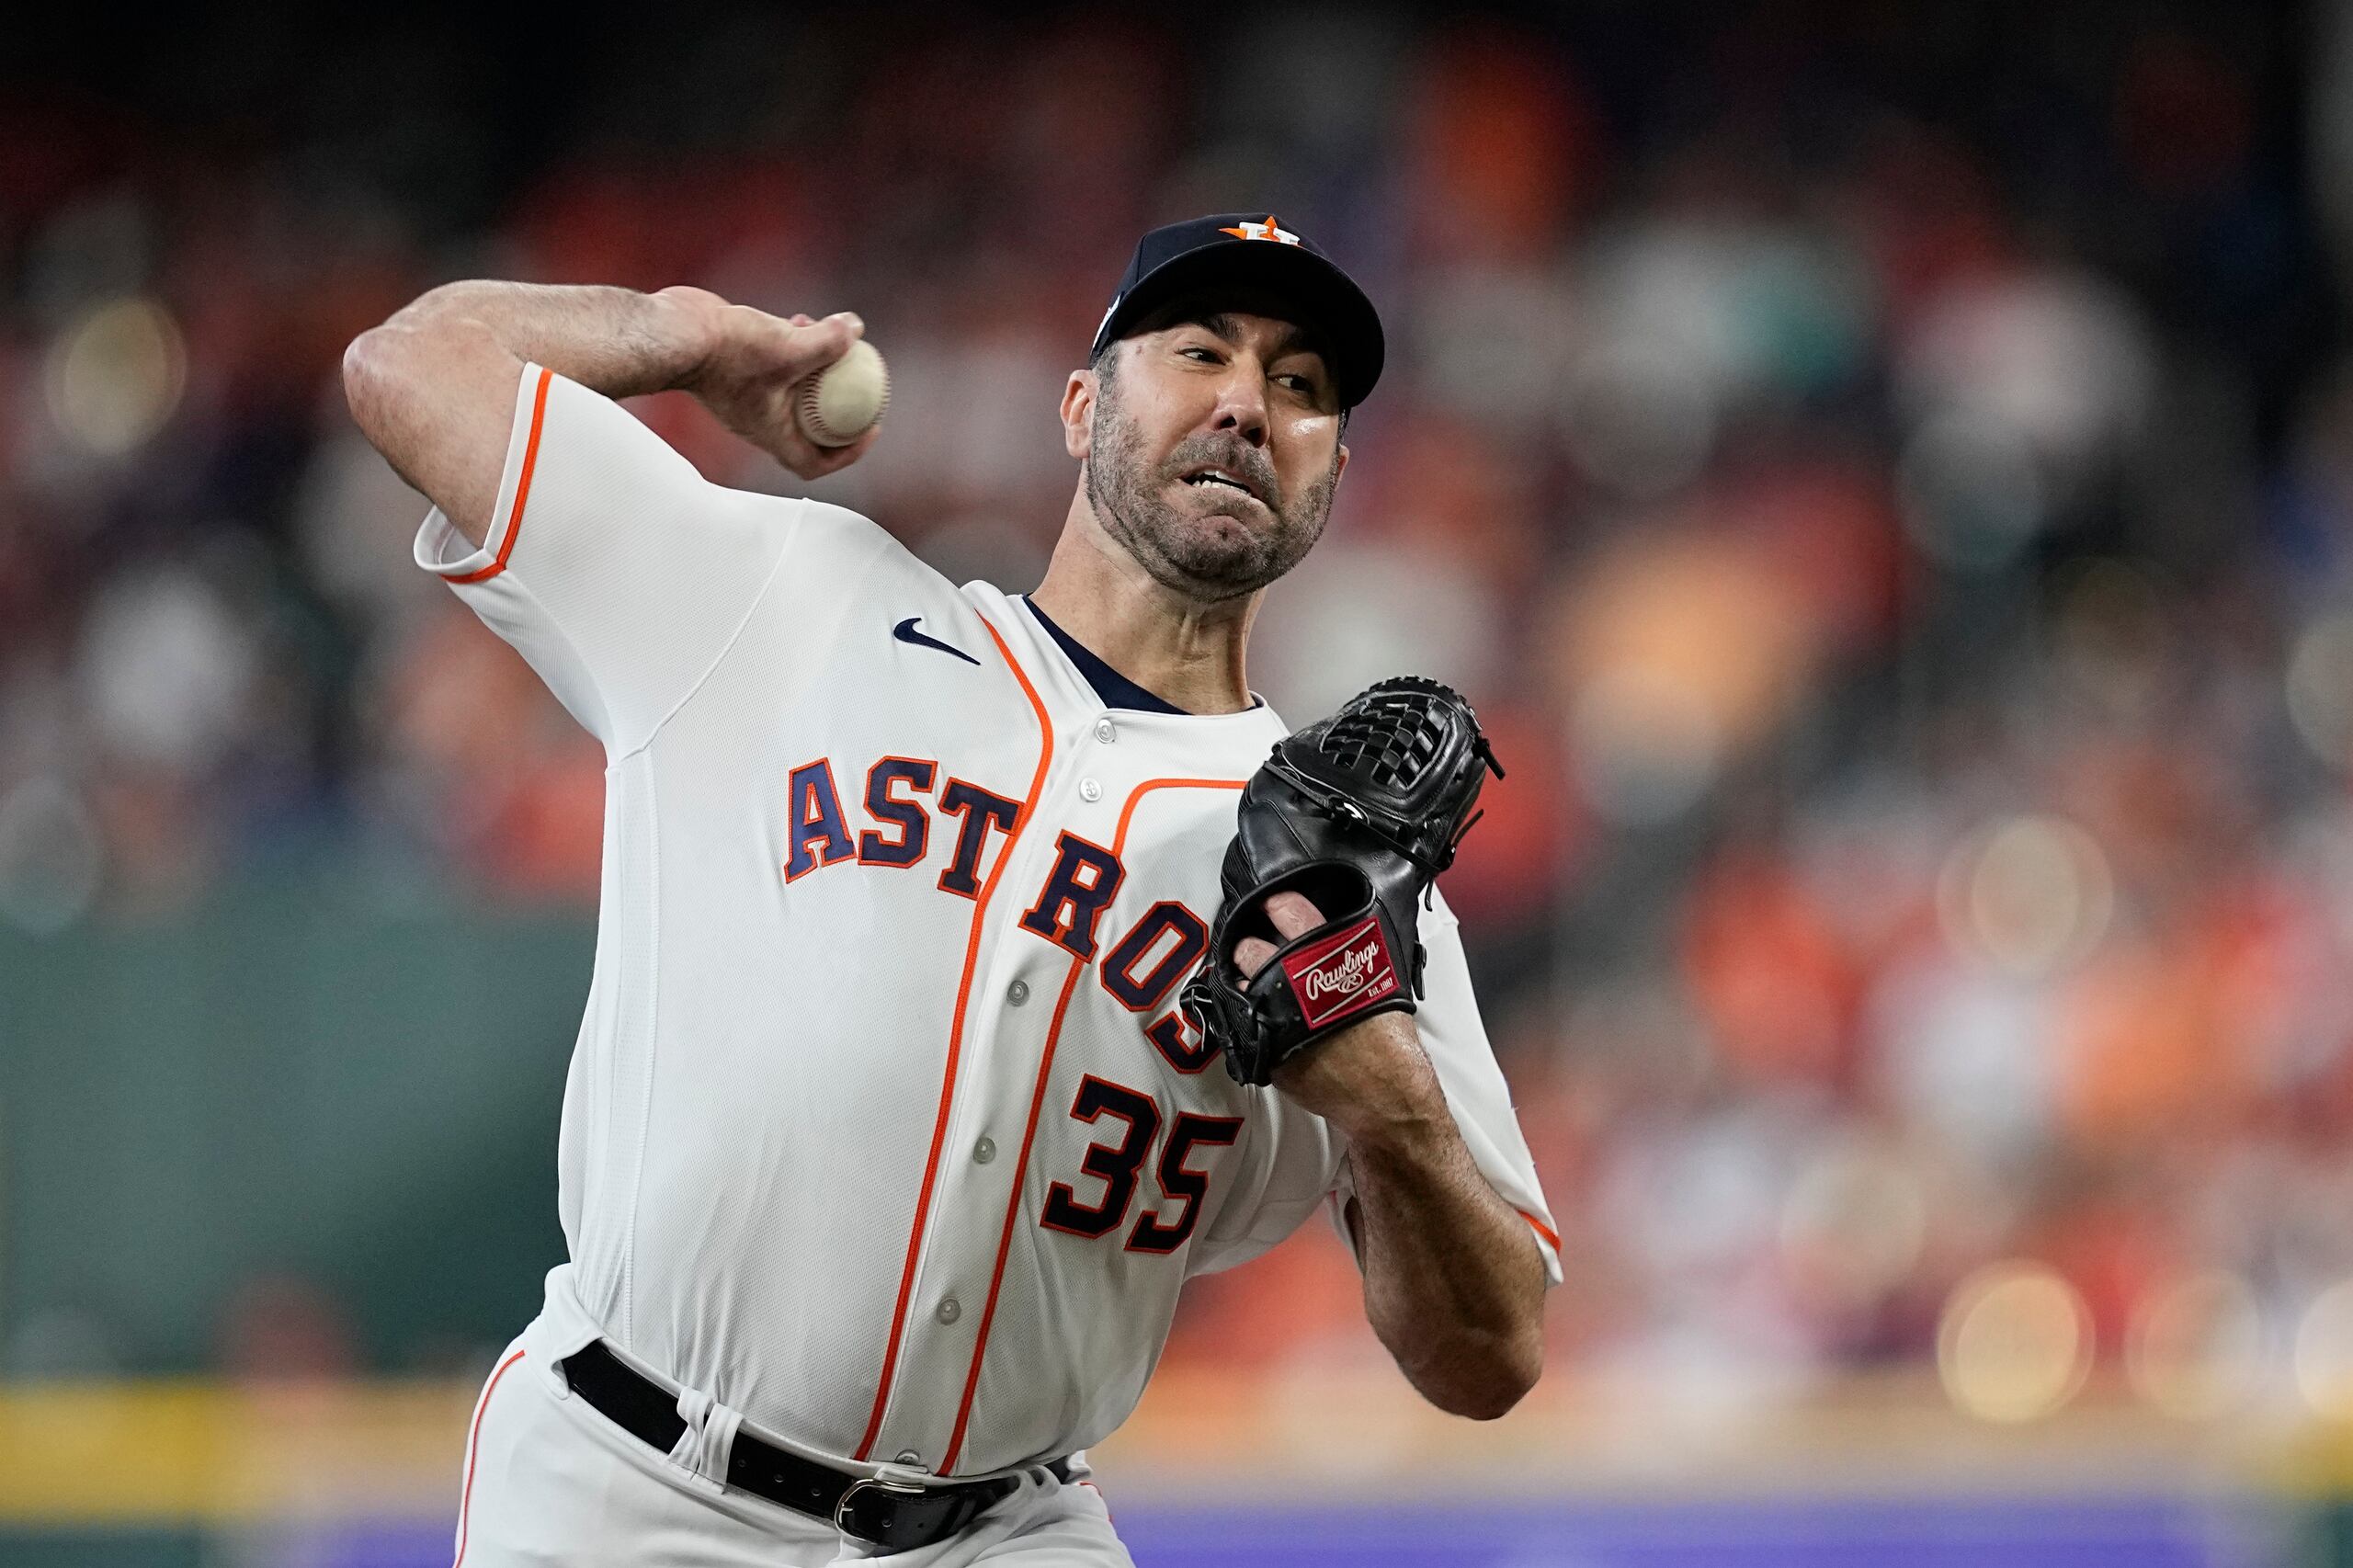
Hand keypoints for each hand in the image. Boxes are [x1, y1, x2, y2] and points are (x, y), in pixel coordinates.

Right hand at [659, 288, 879, 480]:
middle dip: (839, 404)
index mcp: (771, 433)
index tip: (869, 427)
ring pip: (795, 389)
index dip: (848, 452)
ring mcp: (747, 395)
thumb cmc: (724, 351)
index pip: (814, 464)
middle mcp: (759, 420)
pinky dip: (795, 347)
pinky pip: (777, 364)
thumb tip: (856, 329)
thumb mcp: (789, 347)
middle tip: (861, 380)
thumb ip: (828, 341)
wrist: (674, 331)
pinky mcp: (738, 368)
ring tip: (831, 336)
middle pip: (811, 426)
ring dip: (818, 367)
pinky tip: (801, 320)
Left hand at [1233, 892, 1446, 1142]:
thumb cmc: (1391, 1043)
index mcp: (1326, 957)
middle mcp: (1293, 982)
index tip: (1268, 903)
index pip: (1288, 910)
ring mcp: (1273, 1017)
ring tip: (1257, 988)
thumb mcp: (1380, 982)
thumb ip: (1348, 957)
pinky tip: (1264, 1022)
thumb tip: (1332, 939)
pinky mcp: (1264, 1051)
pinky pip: (1244, 1026)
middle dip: (1249, 948)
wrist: (1386, 1097)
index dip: (1275, 902)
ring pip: (1239, 986)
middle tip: (1256, 952)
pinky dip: (1251, 1021)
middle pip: (1249, 948)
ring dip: (1244, 984)